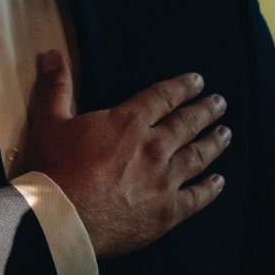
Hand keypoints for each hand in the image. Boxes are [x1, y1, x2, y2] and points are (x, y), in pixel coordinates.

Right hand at [12, 54, 228, 258]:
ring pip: (198, 156)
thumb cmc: (53, 170)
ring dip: (214, 143)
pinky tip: (218, 182)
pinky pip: (197, 197)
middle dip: (206, 110)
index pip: (164, 96)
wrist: (60, 219)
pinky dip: (210, 188)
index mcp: (128, 122)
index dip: (183, 86)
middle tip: (220, 103)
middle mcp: (153, 147)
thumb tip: (51, 54)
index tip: (198, 81)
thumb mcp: (49, 121)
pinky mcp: (167, 212)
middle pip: (188, 123)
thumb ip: (56, 86)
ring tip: (225, 133)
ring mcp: (164, 180)